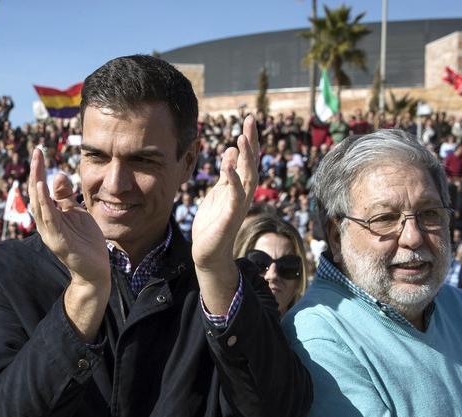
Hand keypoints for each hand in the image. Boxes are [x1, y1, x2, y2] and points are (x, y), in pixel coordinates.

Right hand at [27, 147, 108, 287]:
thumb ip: (65, 196)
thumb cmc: (85, 242)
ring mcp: (50, 233)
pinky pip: (49, 219)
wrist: (95, 270)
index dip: (39, 171)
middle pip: (35, 194)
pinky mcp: (58, 241)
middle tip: (37, 152)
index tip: (39, 151)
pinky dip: (45, 203)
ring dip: (37, 184)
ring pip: (39, 205)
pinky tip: (43, 189)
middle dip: (36, 172)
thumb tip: (56, 175)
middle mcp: (45, 224)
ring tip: (37, 166)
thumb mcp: (76, 213)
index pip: (40, 190)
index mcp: (50, 216)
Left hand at [191, 115, 258, 272]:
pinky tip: (229, 166)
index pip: (248, 159)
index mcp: (239, 186)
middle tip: (250, 120)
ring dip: (246, 158)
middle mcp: (243, 193)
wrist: (209, 252)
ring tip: (241, 138)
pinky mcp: (231, 216)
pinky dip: (233, 180)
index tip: (249, 120)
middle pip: (252, 163)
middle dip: (251, 142)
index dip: (250, 140)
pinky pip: (235, 196)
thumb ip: (227, 173)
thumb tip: (231, 150)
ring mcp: (239, 204)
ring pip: (248, 177)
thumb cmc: (214, 223)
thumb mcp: (218, 191)